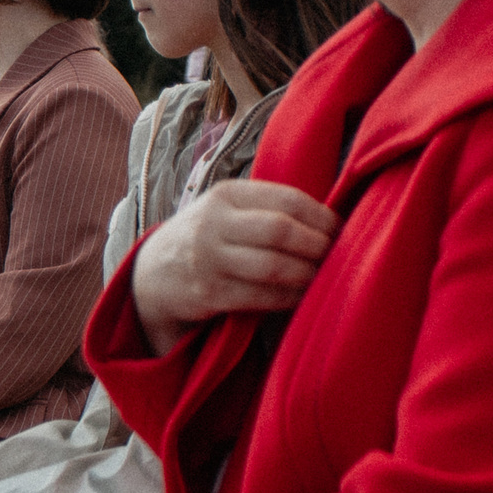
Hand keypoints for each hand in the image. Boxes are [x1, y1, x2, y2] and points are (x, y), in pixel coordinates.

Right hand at [132, 180, 340, 354]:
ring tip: (320, 275)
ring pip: (272, 266)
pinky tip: (301, 295)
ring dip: (306, 273)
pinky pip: (260, 296)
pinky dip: (288, 297)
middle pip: (280, 231)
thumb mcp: (226, 208)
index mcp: (226, 195)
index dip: (320, 216)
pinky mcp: (209, 293)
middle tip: (334, 254)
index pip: (286, 199)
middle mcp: (214, 224)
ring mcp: (209, 260)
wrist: (154, 272)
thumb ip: (266, 208)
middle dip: (316, 244)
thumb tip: (329, 221)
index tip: (339, 228)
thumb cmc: (206, 237)